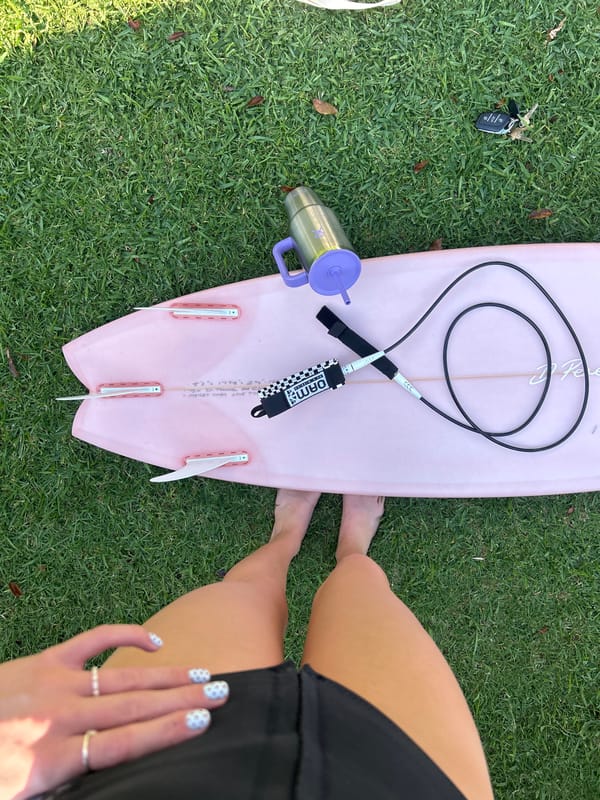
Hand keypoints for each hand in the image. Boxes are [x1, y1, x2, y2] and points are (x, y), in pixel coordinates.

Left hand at [0, 625, 228, 799]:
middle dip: (182, 700)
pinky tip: (154, 641)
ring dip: (166, 676)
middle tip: (221, 693)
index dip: (166, 732)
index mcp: (52, 760)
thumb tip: (104, 781)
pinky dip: (125, 635)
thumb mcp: (18, 797)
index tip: (201, 723)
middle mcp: (61, 718)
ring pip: (123, 678)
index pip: (124, 745)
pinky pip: (93, 641)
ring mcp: (55, 683)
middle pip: (135, 708)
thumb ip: (61, 788)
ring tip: (202, 675)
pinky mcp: (45, 661)